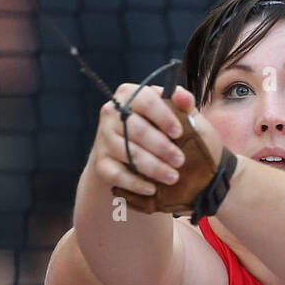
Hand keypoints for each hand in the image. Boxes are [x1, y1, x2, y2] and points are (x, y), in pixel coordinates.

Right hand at [88, 80, 192, 198]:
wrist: (135, 159)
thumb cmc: (162, 131)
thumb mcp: (177, 116)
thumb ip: (183, 105)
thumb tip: (182, 97)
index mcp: (130, 95)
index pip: (145, 100)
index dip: (164, 117)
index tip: (179, 133)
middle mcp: (111, 113)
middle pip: (137, 129)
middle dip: (161, 147)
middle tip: (180, 161)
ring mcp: (103, 139)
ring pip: (128, 152)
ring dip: (153, 167)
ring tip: (173, 177)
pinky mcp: (100, 163)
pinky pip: (117, 174)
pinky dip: (136, 183)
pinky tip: (152, 189)